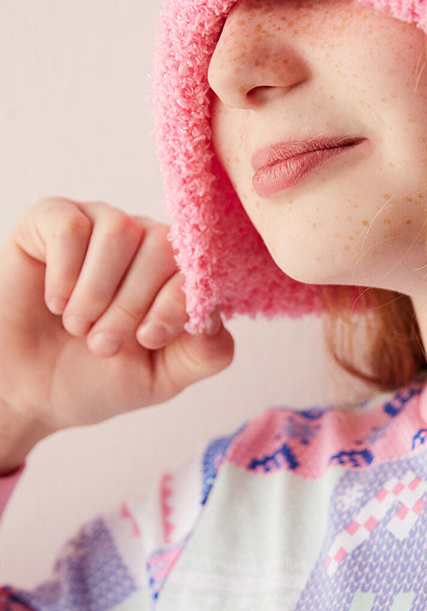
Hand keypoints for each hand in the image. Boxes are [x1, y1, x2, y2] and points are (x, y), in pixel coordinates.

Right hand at [0, 198, 233, 469]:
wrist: (25, 391)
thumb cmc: (95, 378)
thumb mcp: (163, 377)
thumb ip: (206, 353)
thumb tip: (216, 316)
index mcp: (177, 274)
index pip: (199, 266)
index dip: (175, 303)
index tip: (148, 339)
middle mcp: (145, 241)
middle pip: (162, 243)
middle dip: (131, 304)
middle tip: (103, 344)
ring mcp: (100, 223)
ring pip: (119, 230)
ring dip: (96, 291)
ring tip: (78, 325)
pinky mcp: (53, 218)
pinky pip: (72, 226)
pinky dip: (64, 273)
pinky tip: (54, 301)